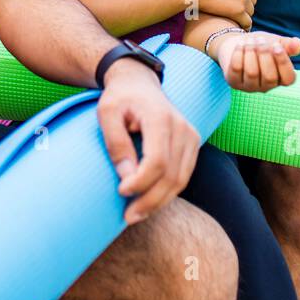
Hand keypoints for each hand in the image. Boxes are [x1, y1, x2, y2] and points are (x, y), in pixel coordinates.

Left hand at [96, 59, 199, 224]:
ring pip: (181, 180)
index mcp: (161, 117)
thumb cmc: (120, 98)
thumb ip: (116, 143)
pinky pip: (183, 175)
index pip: (158, 160)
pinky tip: (149, 202)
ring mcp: (191, 136)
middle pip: (172, 175)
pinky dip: (167, 193)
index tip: (121, 191)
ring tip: (135, 214)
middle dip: (150, 200)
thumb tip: (127, 176)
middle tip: (127, 217)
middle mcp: (182, 128)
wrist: (139, 83)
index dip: (141, 182)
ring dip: (159, 202)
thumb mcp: (106, 113)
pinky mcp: (192, 144)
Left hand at [214, 30, 299, 91]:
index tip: (277, 46)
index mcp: (281, 79)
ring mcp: (249, 87)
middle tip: (260, 40)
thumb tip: (297, 46)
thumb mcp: (277, 42)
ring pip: (252, 74)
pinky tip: (240, 45)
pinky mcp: (233, 82)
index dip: (283, 63)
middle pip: (269, 77)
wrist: (239, 44)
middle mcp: (266, 87)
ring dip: (251, 53)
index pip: (288, 79)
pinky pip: (236, 70)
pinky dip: (239, 55)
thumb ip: (289, 44)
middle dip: (265, 55)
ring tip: (250, 40)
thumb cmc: (262, 45)